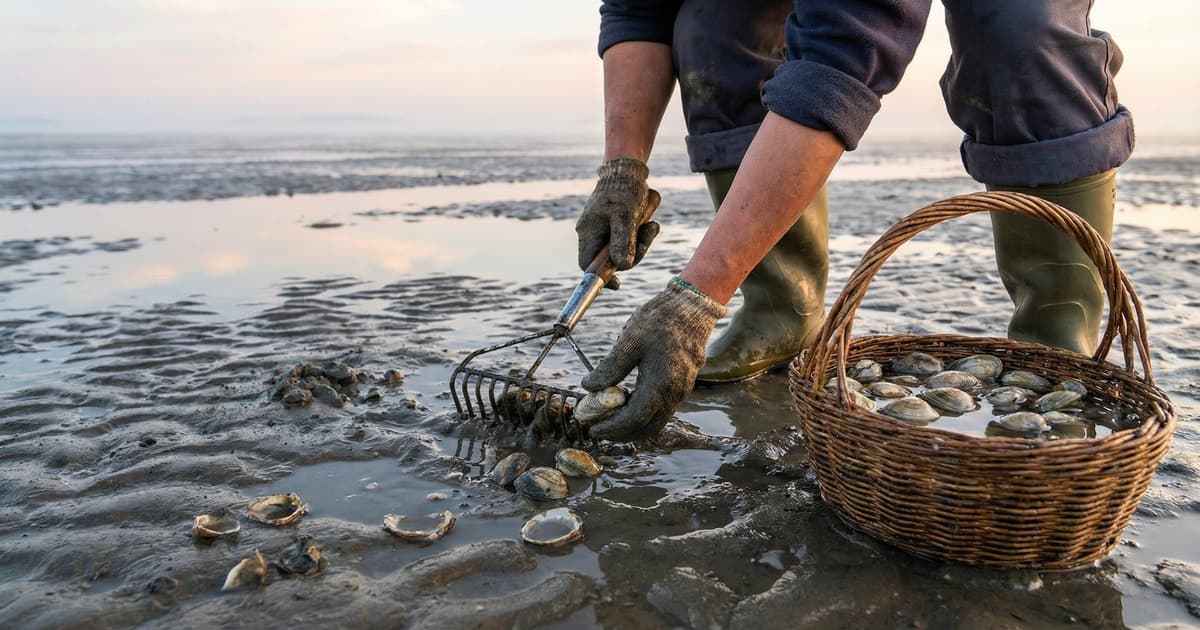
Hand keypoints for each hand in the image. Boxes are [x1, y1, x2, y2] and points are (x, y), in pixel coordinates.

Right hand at [576, 158, 661, 287]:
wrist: (628, 168)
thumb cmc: (624, 189)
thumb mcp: (625, 215)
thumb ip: (623, 241)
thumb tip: (621, 267)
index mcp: (588, 231)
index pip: (587, 265)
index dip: (600, 277)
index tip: (618, 283)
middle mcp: (593, 232)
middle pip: (610, 259)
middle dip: (633, 251)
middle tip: (649, 233)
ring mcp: (604, 229)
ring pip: (623, 249)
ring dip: (641, 240)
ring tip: (651, 224)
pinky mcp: (616, 225)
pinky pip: (629, 239)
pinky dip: (641, 233)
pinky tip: (649, 221)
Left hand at [582, 277, 726, 440]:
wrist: (692, 307)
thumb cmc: (661, 320)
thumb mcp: (630, 341)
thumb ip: (610, 367)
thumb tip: (589, 387)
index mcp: (661, 384)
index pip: (634, 419)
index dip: (612, 428)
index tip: (593, 429)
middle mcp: (674, 393)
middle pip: (647, 428)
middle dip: (621, 434)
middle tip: (599, 429)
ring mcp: (681, 391)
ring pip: (656, 421)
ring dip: (633, 425)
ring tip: (610, 418)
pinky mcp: (683, 385)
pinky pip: (662, 409)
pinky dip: (643, 414)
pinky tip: (627, 402)